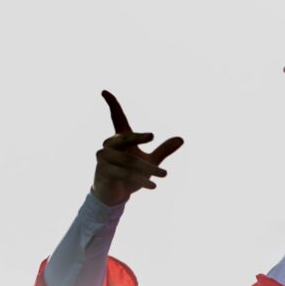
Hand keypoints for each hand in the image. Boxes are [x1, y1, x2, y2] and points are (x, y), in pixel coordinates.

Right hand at [91, 92, 183, 206]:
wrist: (115, 195)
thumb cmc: (131, 175)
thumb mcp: (150, 162)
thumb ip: (163, 150)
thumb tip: (182, 138)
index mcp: (120, 138)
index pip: (116, 118)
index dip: (112, 104)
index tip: (104, 90)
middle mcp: (109, 145)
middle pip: (125, 137)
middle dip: (138, 137)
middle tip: (152, 136)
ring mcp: (103, 158)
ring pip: (128, 160)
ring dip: (147, 169)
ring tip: (164, 175)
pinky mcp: (103, 172)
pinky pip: (123, 173)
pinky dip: (141, 180)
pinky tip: (153, 186)